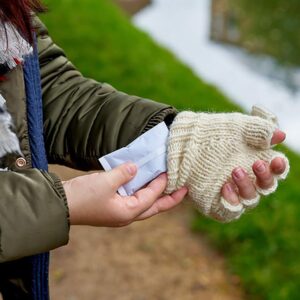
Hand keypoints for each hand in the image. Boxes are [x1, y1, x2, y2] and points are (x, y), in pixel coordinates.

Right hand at [63, 163, 186, 226]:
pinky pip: (134, 199)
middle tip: (185, 190)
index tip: (169, 171)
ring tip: (169, 186)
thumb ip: (123, 174)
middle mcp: (126, 215)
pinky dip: (142, 191)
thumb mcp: (105, 182)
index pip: (151, 196)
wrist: (60, 205)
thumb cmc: (82, 197)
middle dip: (170, 199)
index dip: (161, 183)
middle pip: (154, 207)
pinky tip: (144, 182)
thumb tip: (135, 168)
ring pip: (145, 204)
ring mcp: (120, 212)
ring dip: (157, 195)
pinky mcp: (113, 206)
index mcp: (127, 212)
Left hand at [166, 106, 289, 221]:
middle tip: (256, 163)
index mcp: (253, 161)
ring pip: (250, 199)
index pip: (275, 170)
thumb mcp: (234, 127)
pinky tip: (224, 187)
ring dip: (246, 187)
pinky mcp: (216, 202)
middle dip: (264, 177)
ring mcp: (231, 192)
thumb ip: (258, 130)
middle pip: (266, 187)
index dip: (278, 167)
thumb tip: (281, 136)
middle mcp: (245, 179)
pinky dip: (231, 202)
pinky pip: (230, 210)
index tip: (275, 160)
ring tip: (234, 171)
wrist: (183, 141)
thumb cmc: (210, 132)